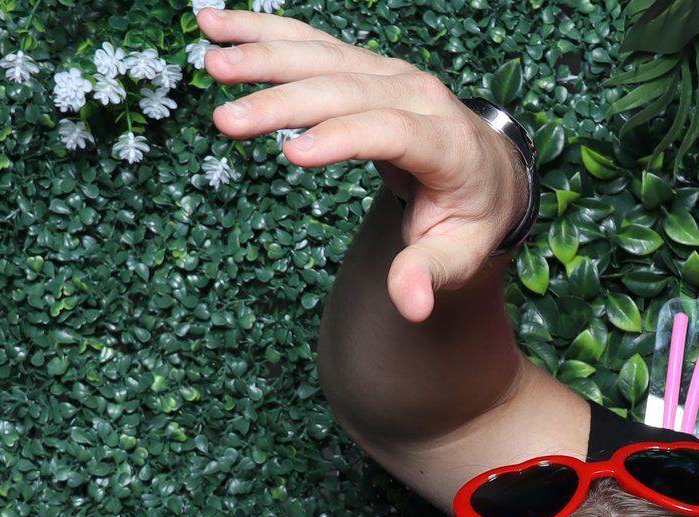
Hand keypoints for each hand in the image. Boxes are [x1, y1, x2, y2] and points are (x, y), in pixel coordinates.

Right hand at [198, 9, 526, 321]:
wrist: (488, 172)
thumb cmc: (470, 219)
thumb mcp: (460, 256)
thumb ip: (430, 275)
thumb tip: (411, 306)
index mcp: (449, 143)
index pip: (392, 133)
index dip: (343, 139)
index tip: (291, 154)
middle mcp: (420, 96)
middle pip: (347, 90)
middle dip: (284, 104)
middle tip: (226, 121)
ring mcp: (390, 74)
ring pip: (323, 57)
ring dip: (264, 57)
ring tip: (211, 64)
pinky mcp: (364, 65)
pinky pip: (310, 42)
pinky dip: (262, 31)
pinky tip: (214, 25)